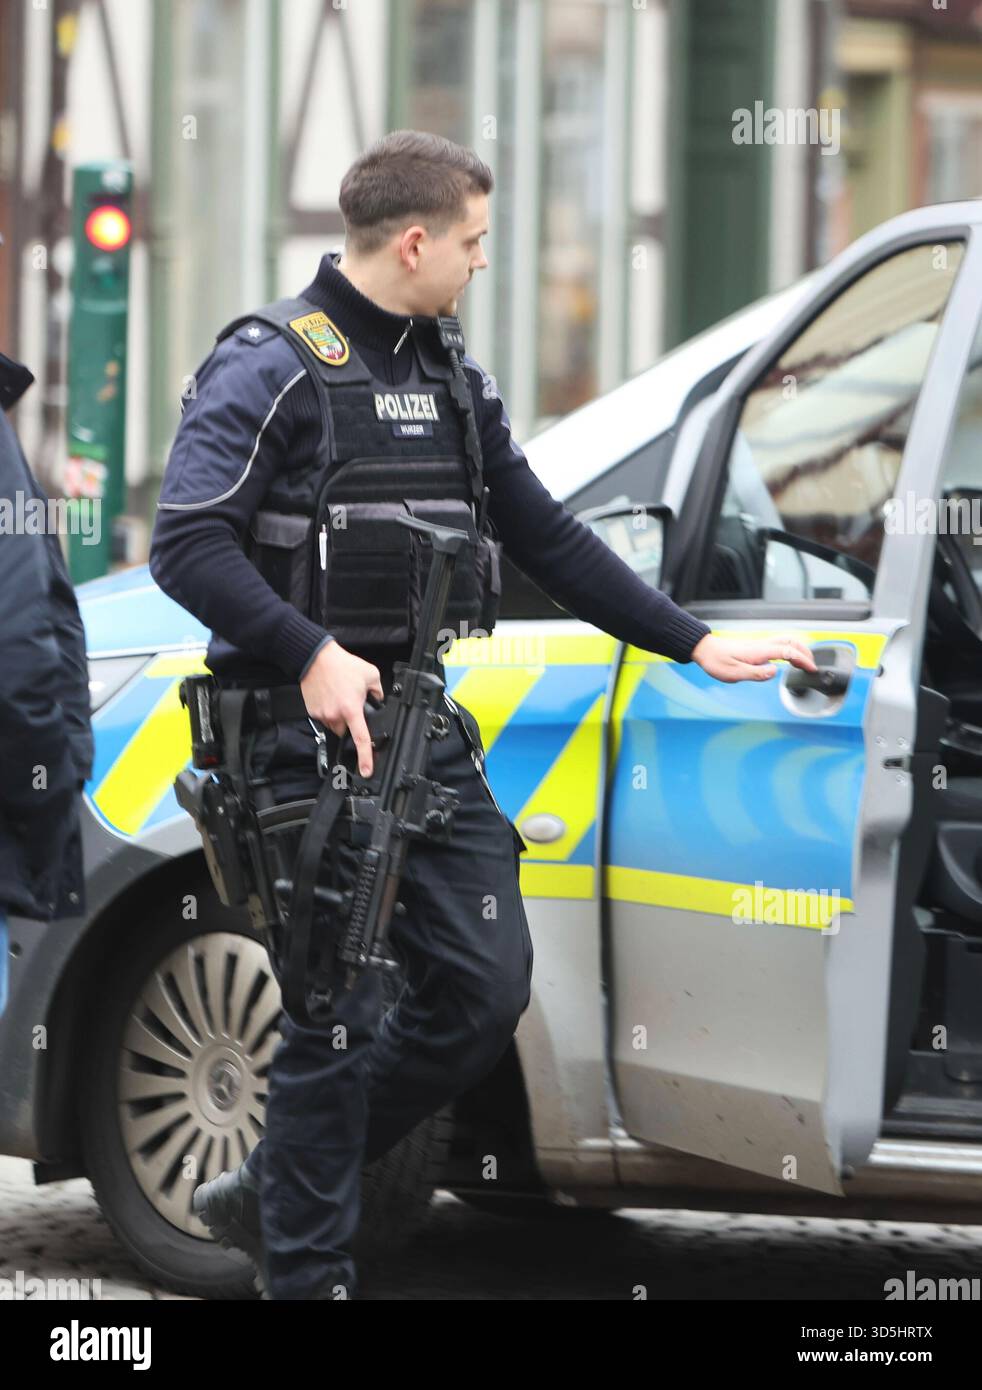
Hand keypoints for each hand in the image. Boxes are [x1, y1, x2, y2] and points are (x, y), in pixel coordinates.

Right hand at [300, 640, 383, 776]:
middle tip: (351, 704)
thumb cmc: (342, 665)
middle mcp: (336, 715)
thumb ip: (378, 692)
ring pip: (335, 726)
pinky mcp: (313, 712)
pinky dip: (329, 711)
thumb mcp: (371, 674)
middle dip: (351, 723)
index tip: (366, 770)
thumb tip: (378, 702)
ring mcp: (322, 715)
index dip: (365, 757)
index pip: (361, 739)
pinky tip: (331, 696)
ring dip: (340, 717)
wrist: (316, 658)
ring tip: (340, 697)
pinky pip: (324, 718)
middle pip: (347, 731)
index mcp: (352, 709)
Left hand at [690, 633, 817, 682]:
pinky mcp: (756, 646)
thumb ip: (756, 673)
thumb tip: (774, 672)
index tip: (811, 669)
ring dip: (798, 649)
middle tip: (812, 665)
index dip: (803, 660)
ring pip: (786, 641)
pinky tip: (788, 658)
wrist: (706, 650)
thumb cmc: (717, 661)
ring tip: (804, 662)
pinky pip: (778, 644)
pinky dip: (789, 649)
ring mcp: (760, 644)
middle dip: (806, 652)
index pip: (788, 652)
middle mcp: (762, 645)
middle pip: (791, 642)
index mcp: (759, 651)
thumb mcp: (734, 673)